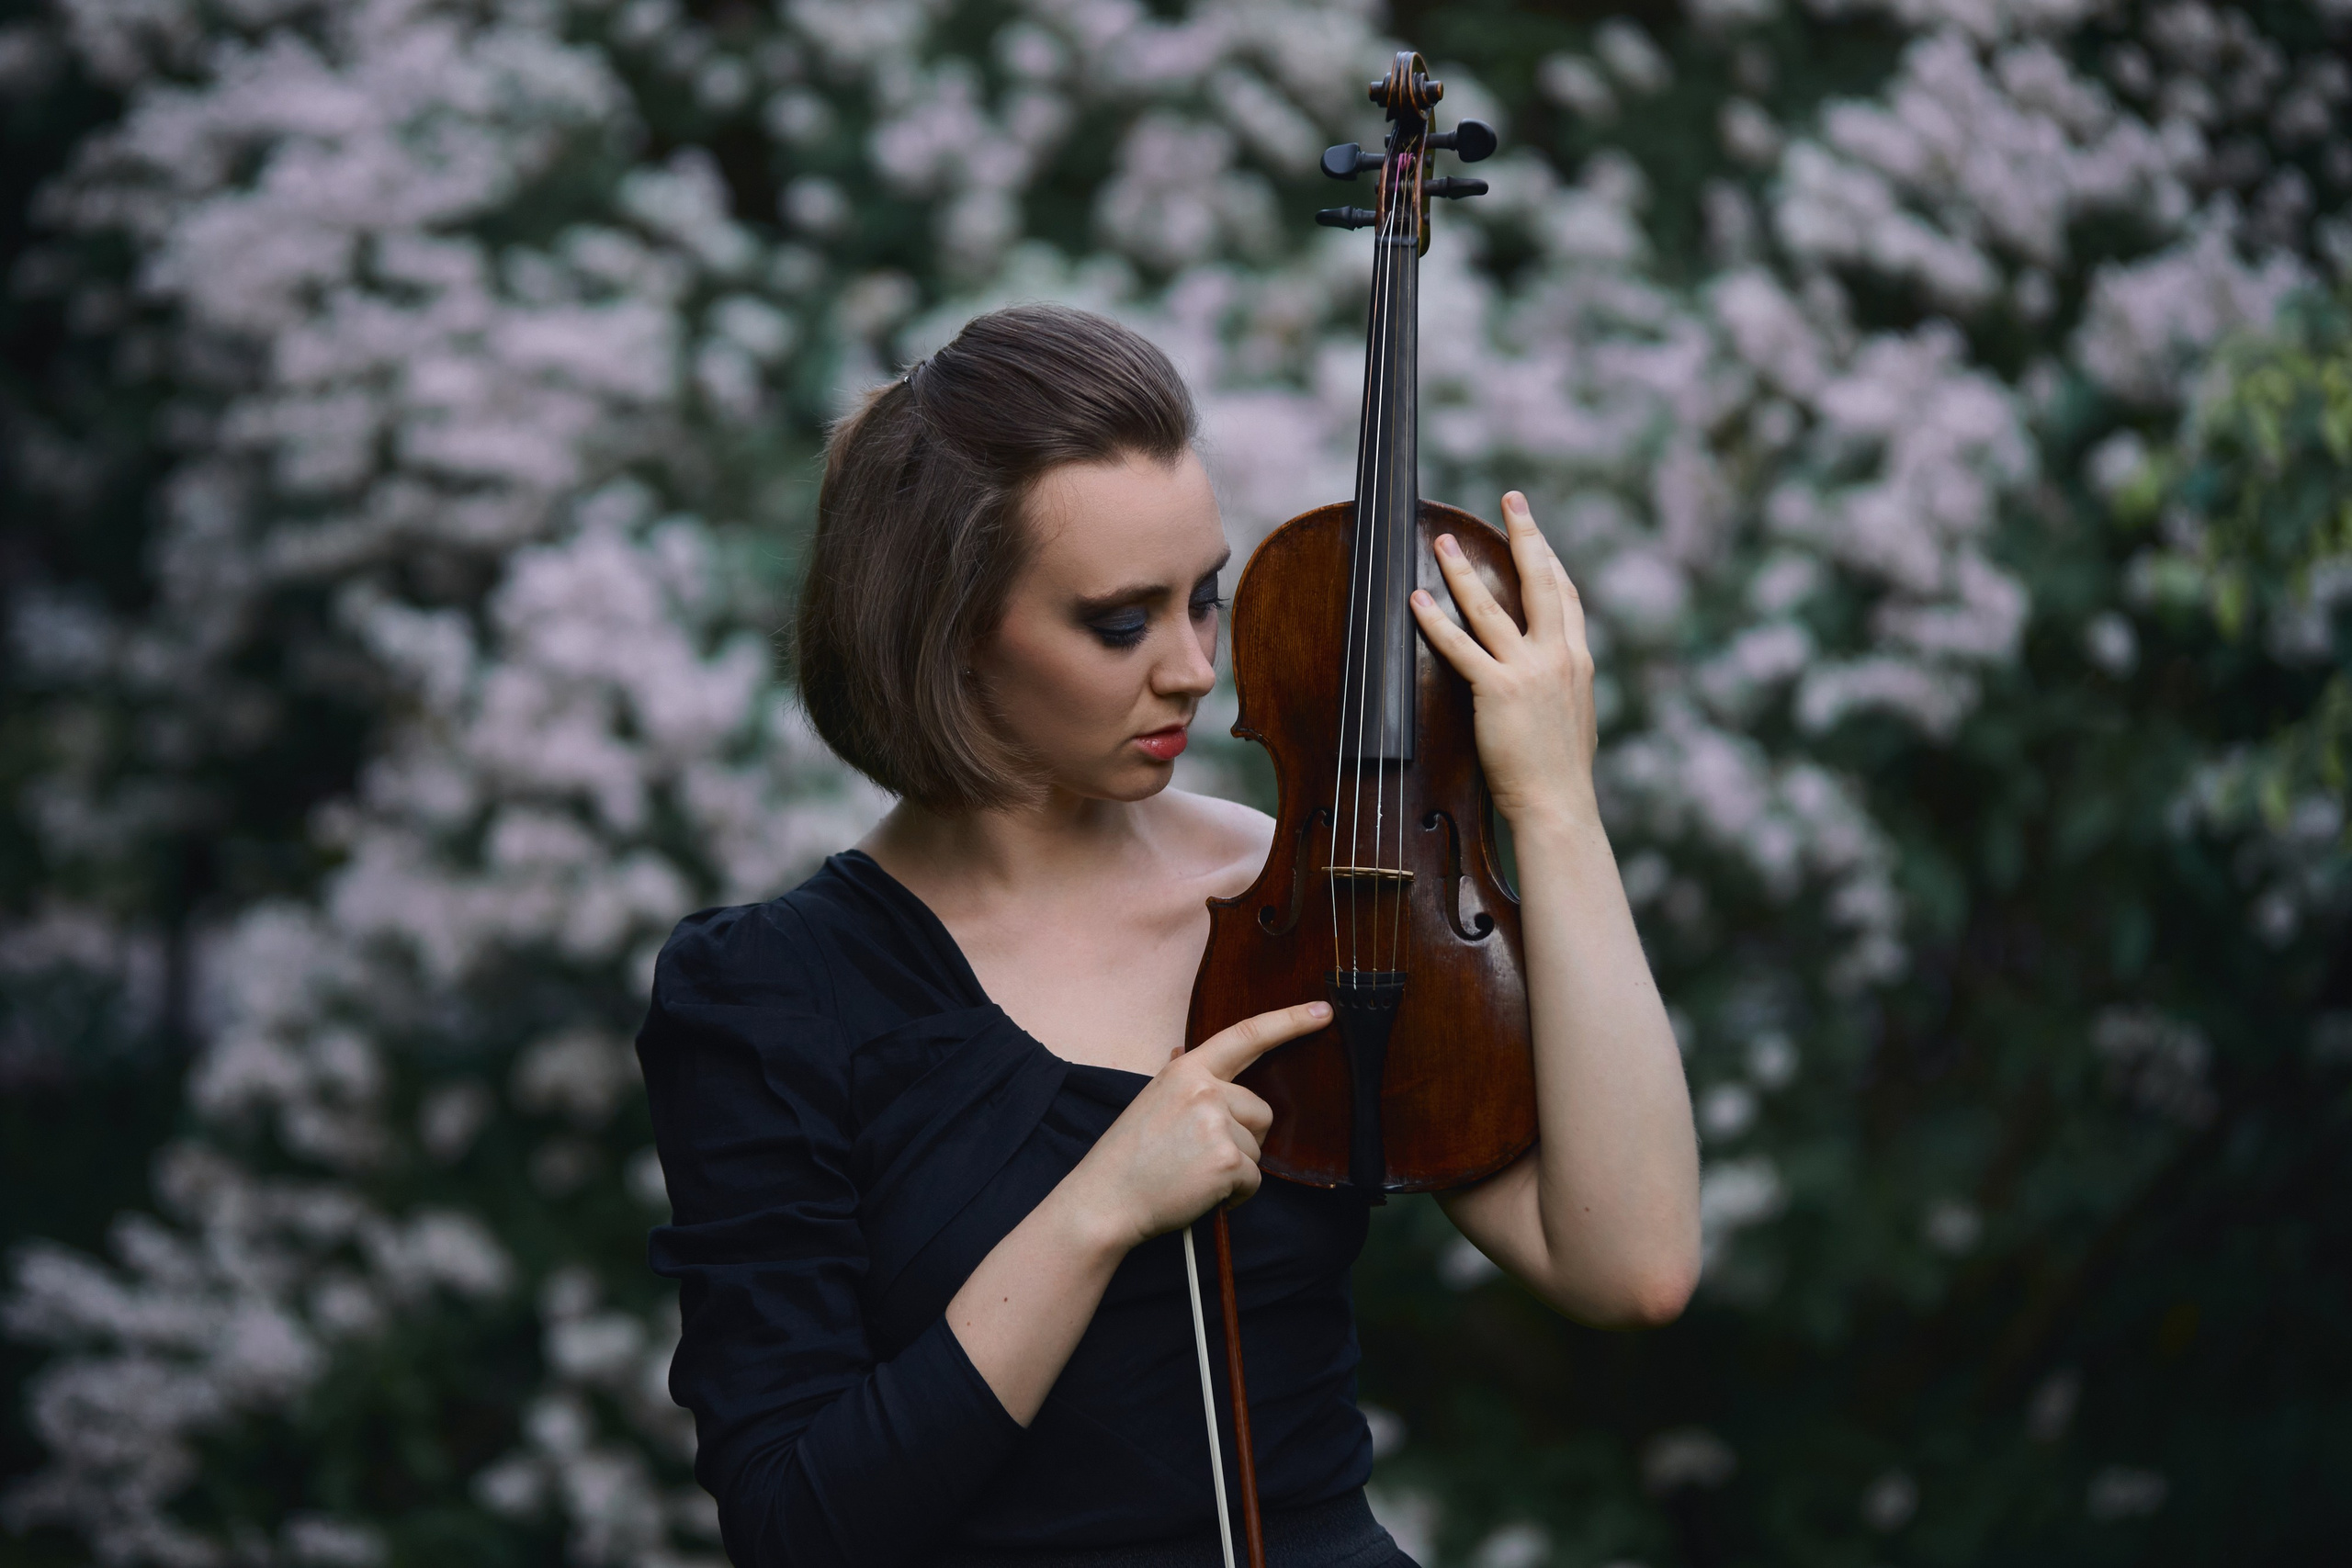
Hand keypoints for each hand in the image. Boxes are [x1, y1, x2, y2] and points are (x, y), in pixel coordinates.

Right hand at [1070, 1001, 1330, 1248]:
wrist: (1104, 1200)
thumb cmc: (1128, 1157)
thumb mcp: (1152, 1102)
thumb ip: (1185, 1083)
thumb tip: (1196, 1060)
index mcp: (1186, 1071)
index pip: (1246, 1035)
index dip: (1289, 1022)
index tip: (1322, 1012)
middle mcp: (1204, 1090)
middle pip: (1261, 1111)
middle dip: (1243, 1138)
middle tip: (1199, 1157)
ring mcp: (1217, 1124)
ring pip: (1257, 1149)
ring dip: (1235, 1169)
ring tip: (1193, 1175)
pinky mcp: (1227, 1161)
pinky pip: (1254, 1180)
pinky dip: (1234, 1195)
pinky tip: (1201, 1194)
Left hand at [1410, 491, 1598, 828]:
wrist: (1559, 806)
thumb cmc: (1559, 776)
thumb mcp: (1572, 718)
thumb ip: (1559, 687)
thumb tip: (1548, 677)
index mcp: (1577, 662)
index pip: (1564, 596)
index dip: (1549, 558)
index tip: (1536, 532)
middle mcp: (1558, 658)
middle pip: (1540, 581)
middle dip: (1525, 534)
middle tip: (1512, 498)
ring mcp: (1529, 672)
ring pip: (1492, 607)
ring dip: (1464, 570)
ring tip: (1444, 539)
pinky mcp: (1499, 691)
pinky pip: (1461, 647)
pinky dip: (1435, 621)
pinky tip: (1416, 600)